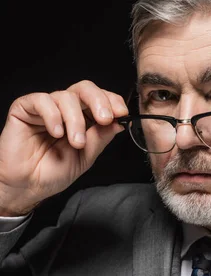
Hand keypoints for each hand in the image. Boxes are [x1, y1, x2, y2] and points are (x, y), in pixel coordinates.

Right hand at [0, 80, 128, 215]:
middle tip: (105, 118)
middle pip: (85, 88)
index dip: (112, 101)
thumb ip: (100, 137)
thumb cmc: (53, 172)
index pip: (100, 99)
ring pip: (66, 96)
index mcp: (82, 118)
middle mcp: (64, 109)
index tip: (122, 114)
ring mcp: (45, 107)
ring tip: (76, 143)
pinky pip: (42, 100)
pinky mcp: (25, 108)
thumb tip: (120, 122)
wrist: (27, 186)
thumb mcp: (85, 156)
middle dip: (99, 101)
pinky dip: (53, 116)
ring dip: (76, 120)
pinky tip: (56, 133)